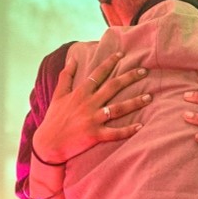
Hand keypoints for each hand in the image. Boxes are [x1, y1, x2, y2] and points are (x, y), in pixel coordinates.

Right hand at [32, 52, 150, 164]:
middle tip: (144, 71)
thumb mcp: (58, 95)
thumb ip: (66, 76)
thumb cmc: (53, 119)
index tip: (122, 54)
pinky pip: (114, 132)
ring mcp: (92, 119)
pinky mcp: (95, 135)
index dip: (110, 62)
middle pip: (112, 87)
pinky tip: (140, 126)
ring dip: (135, 102)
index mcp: (80, 93)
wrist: (48, 144)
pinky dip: (127, 130)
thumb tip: (72, 59)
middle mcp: (88, 103)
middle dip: (129, 77)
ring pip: (118, 108)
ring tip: (149, 97)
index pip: (98, 73)